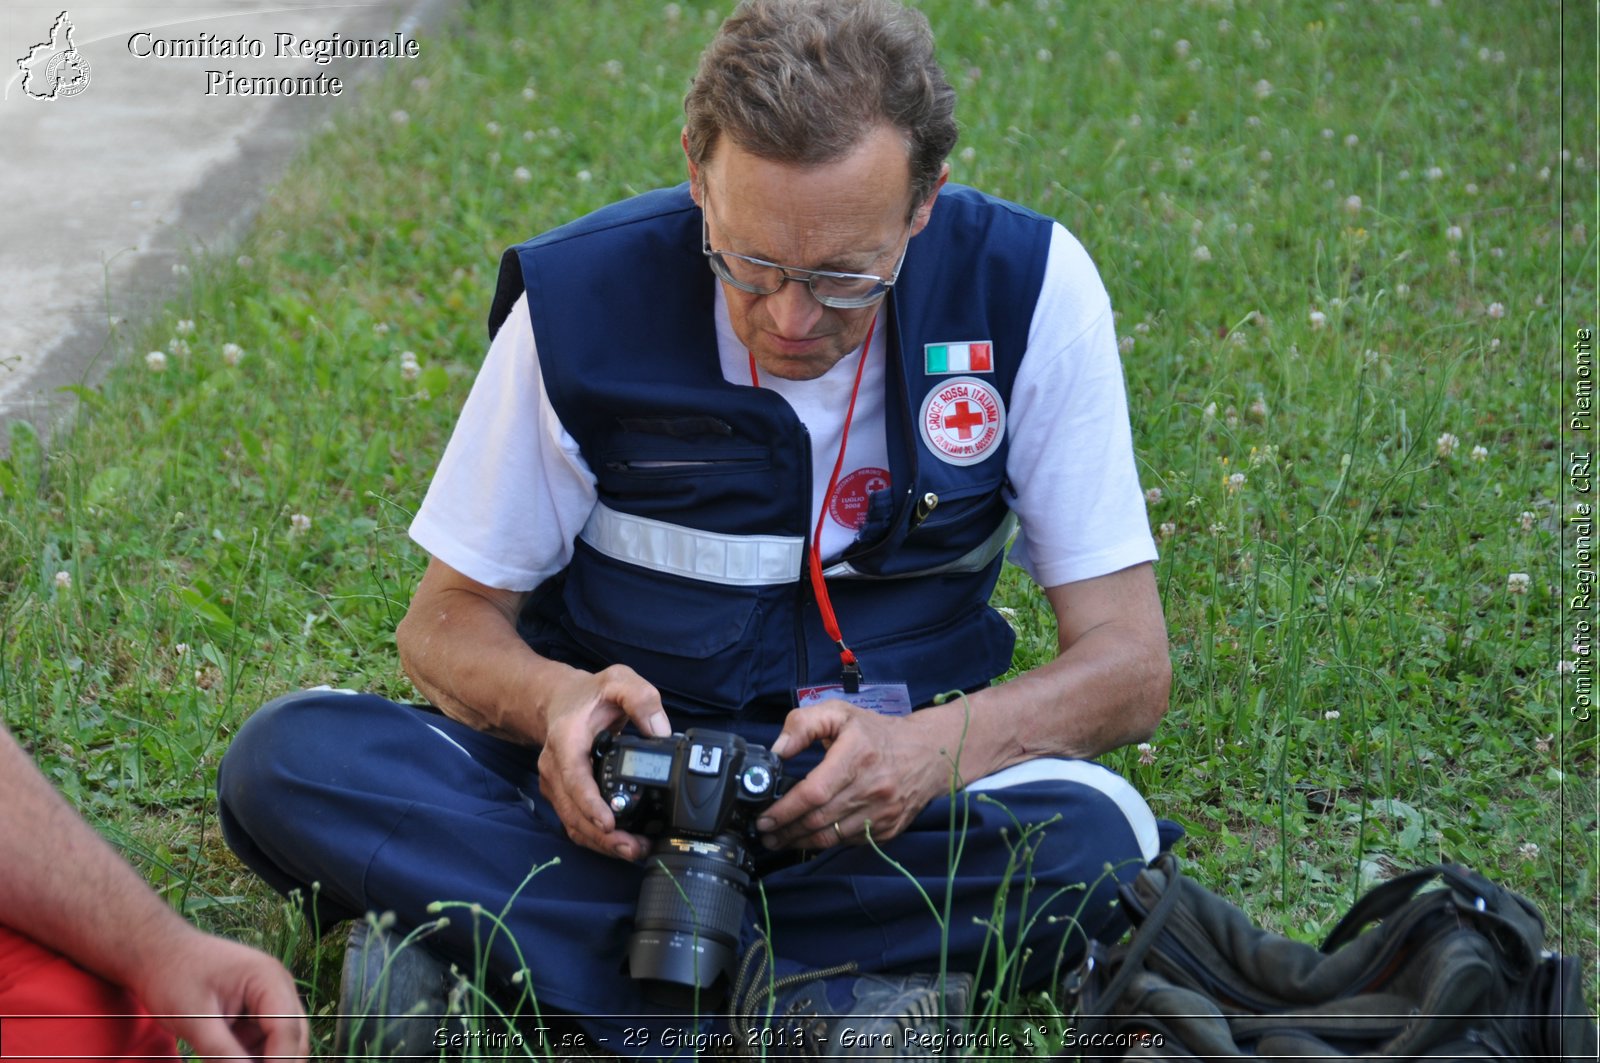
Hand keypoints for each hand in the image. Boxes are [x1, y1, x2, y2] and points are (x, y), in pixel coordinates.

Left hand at [131, 927, 307, 1062]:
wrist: (157, 953)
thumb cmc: (172, 975)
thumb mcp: (193, 1018)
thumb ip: (222, 1051)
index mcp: (269, 979)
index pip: (287, 1030)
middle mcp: (278, 988)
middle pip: (294, 1038)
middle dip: (278, 1062)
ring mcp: (269, 1000)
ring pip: (282, 1043)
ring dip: (265, 1060)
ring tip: (229, 1062)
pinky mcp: (256, 1012)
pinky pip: (264, 1042)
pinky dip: (251, 1058)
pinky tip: (229, 1060)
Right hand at [536, 663, 671, 861]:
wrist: (562, 700)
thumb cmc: (591, 694)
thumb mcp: (619, 680)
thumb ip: (641, 699)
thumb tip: (660, 733)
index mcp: (566, 741)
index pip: (574, 778)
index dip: (591, 804)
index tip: (610, 823)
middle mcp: (554, 767)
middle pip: (573, 811)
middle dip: (603, 835)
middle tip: (634, 848)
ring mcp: (556, 785)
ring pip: (573, 823)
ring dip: (601, 843)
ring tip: (633, 852)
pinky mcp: (563, 796)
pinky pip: (576, 823)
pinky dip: (596, 839)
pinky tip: (621, 845)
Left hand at [754, 702, 960, 850]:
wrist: (928, 753)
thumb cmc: (876, 733)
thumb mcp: (840, 713)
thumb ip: (803, 724)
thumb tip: (777, 751)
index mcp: (857, 755)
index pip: (815, 792)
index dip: (786, 809)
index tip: (765, 816)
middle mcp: (873, 787)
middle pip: (819, 819)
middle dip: (786, 830)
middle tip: (765, 832)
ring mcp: (883, 812)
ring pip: (832, 837)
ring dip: (801, 842)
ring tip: (779, 839)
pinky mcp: (888, 828)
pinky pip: (849, 842)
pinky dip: (826, 842)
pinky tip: (809, 838)